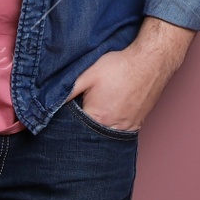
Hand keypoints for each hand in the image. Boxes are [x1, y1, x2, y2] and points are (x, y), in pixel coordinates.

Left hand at [67, 17, 195, 131]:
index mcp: (96, 117)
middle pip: (90, 136)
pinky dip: (112, 130)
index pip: (74, 130)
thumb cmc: (120, 66)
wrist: (150, 61)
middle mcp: (112, 127)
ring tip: (96, 115)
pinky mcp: (137, 125)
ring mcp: (126, 128)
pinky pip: (120, 134)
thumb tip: (49, 103)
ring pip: (105, 137)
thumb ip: (67, 90)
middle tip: (80, 115)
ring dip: (98, 130)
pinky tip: (109, 119)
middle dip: (82, 129)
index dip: (66, 124)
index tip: (64, 118)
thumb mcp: (88, 74)